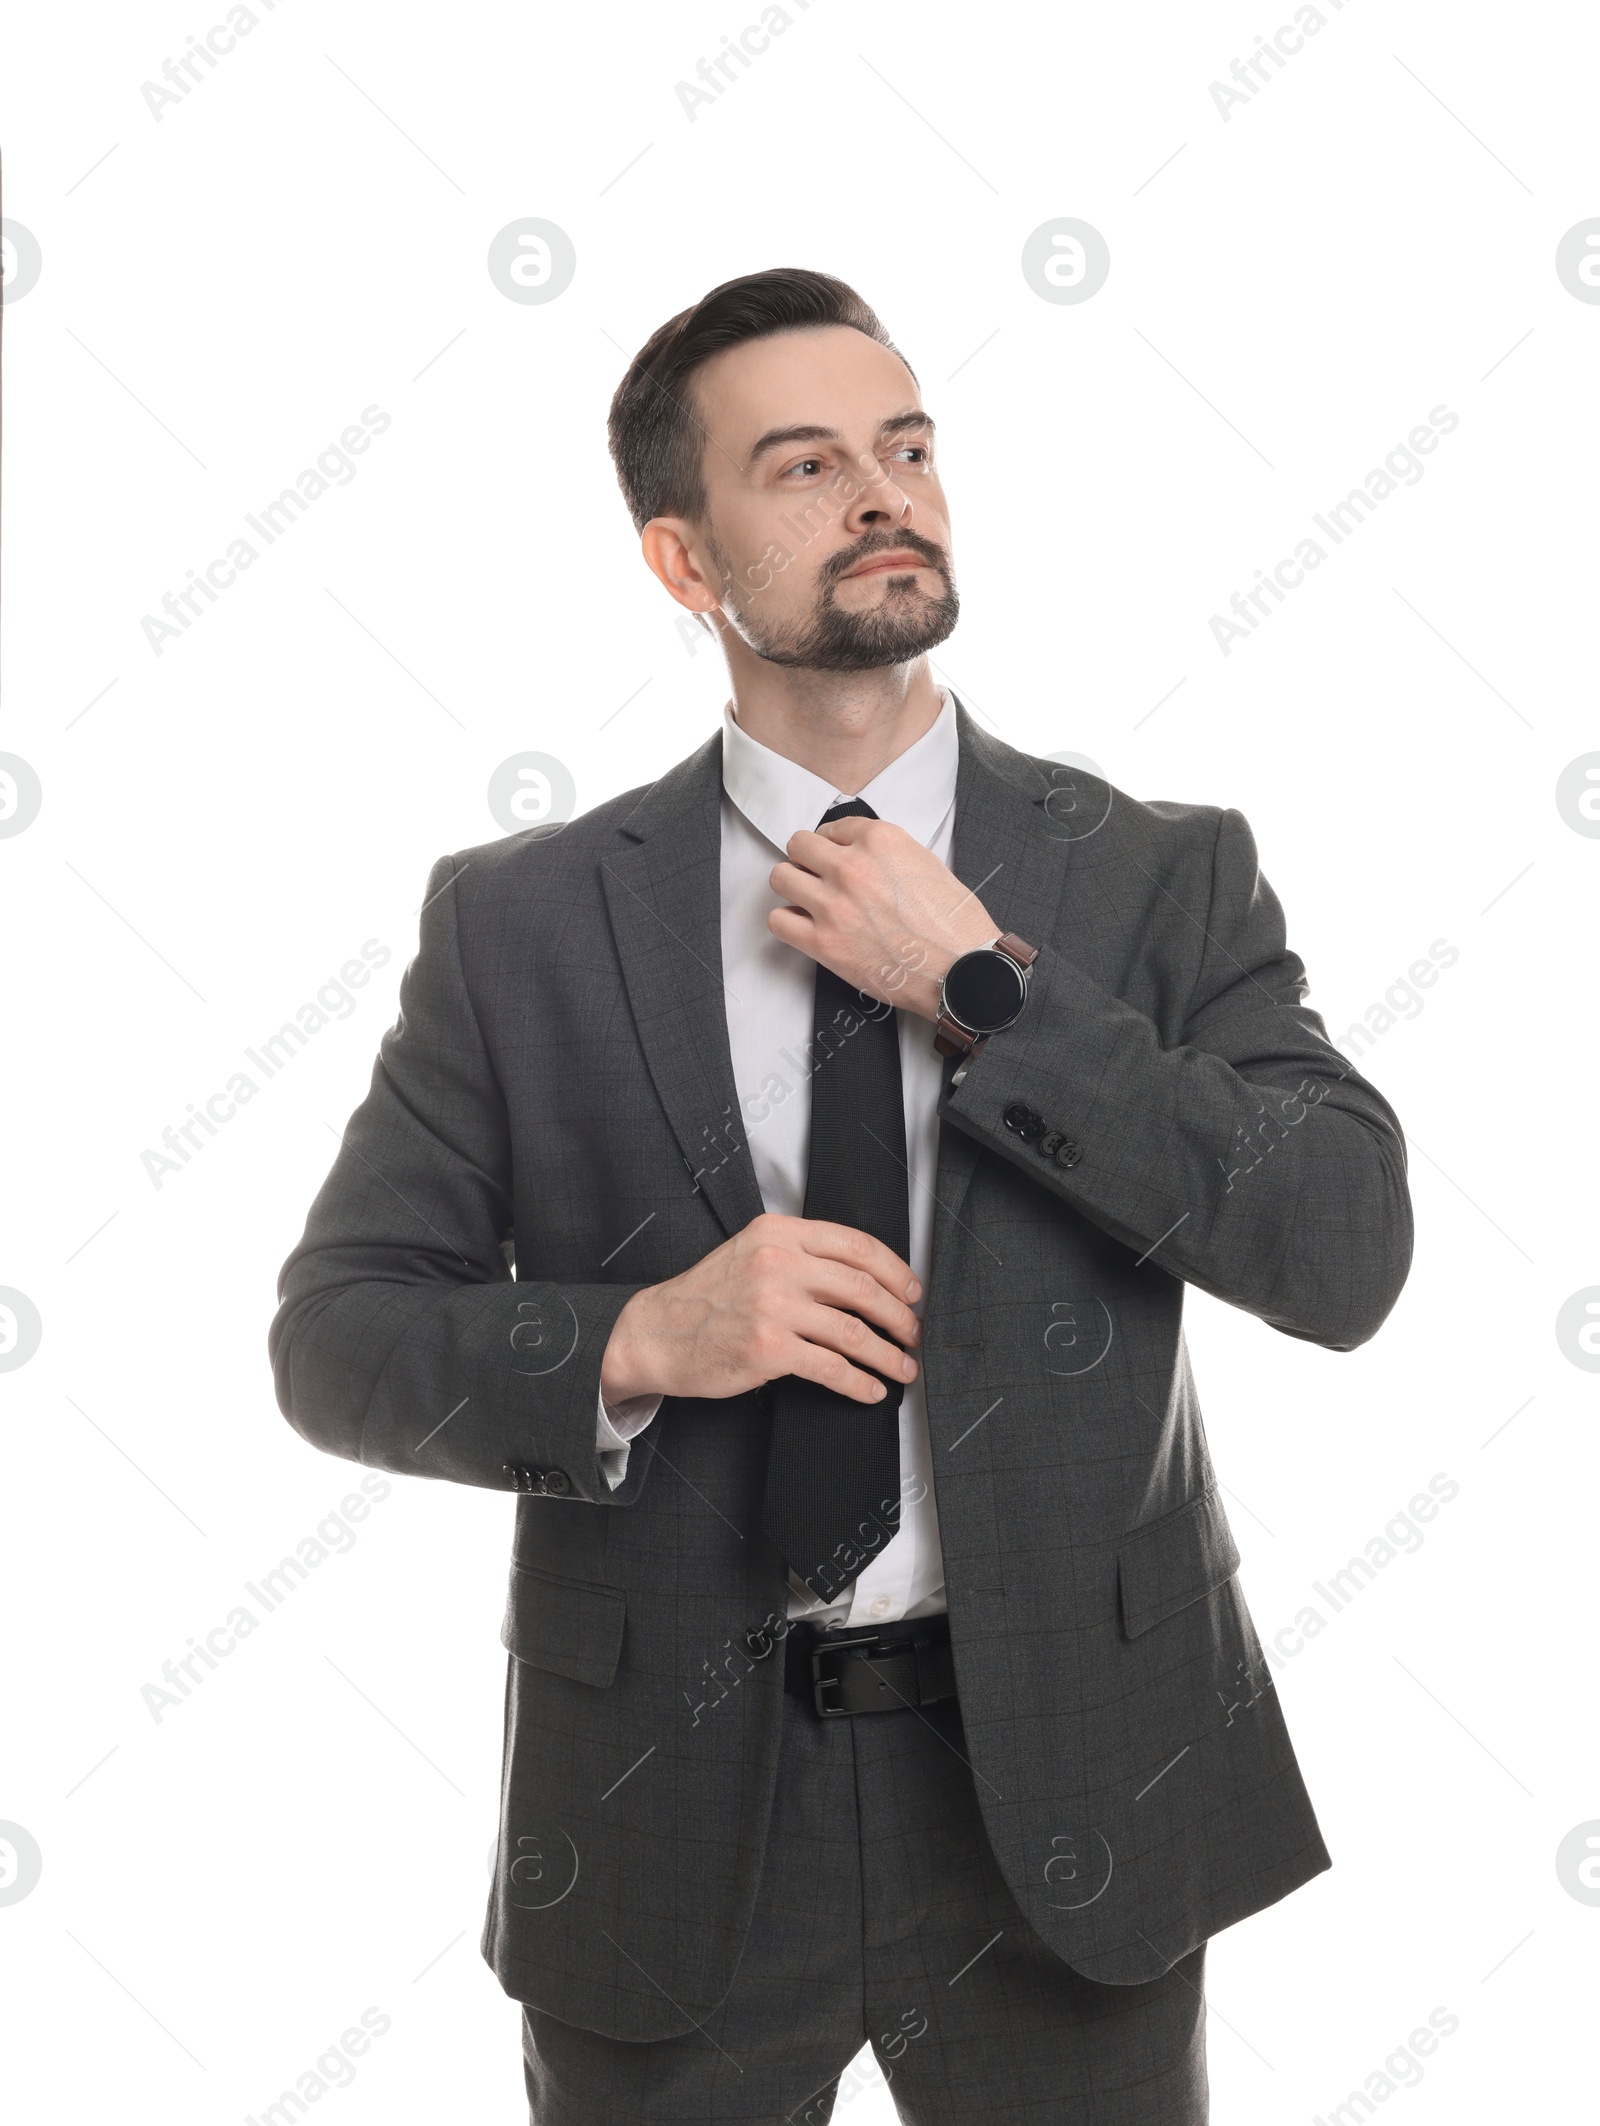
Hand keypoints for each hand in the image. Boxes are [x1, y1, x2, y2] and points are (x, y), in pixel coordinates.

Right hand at [599, 1212, 922, 1405]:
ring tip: (903, 1367)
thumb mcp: (749, 1252)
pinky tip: (870, 1389)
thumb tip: (861, 1277)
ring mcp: (773, 1306)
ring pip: (854, 1331)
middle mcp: (777, 1263)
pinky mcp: (768, 1348)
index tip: (911, 1291)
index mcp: (778, 1233)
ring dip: (888, 1354)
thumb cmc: (704, 1298)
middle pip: (863, 1287)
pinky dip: (858, 1382)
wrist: (654, 1333)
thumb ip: (798, 1254)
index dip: (895, 1271)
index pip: (856, 1245)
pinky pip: (831, 1367)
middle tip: (913, 1332)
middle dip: (899, 1315)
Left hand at [767, 815, 997, 1020]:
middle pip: (799, 846)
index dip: (833, 844)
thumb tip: (863, 856)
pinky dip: (788, 922)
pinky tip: (805, 927)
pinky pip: (779, 921)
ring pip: (781, 878)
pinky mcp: (823, 943)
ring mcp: (834, 905)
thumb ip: (887, 853)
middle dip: (807, 860)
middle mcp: (852, 867)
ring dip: (793, 887)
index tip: (836, 857)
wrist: (961, 970)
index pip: (833, 827)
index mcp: (880, 841)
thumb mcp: (927, 863)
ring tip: (808, 900)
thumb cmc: (953, 924)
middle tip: (817, 876)